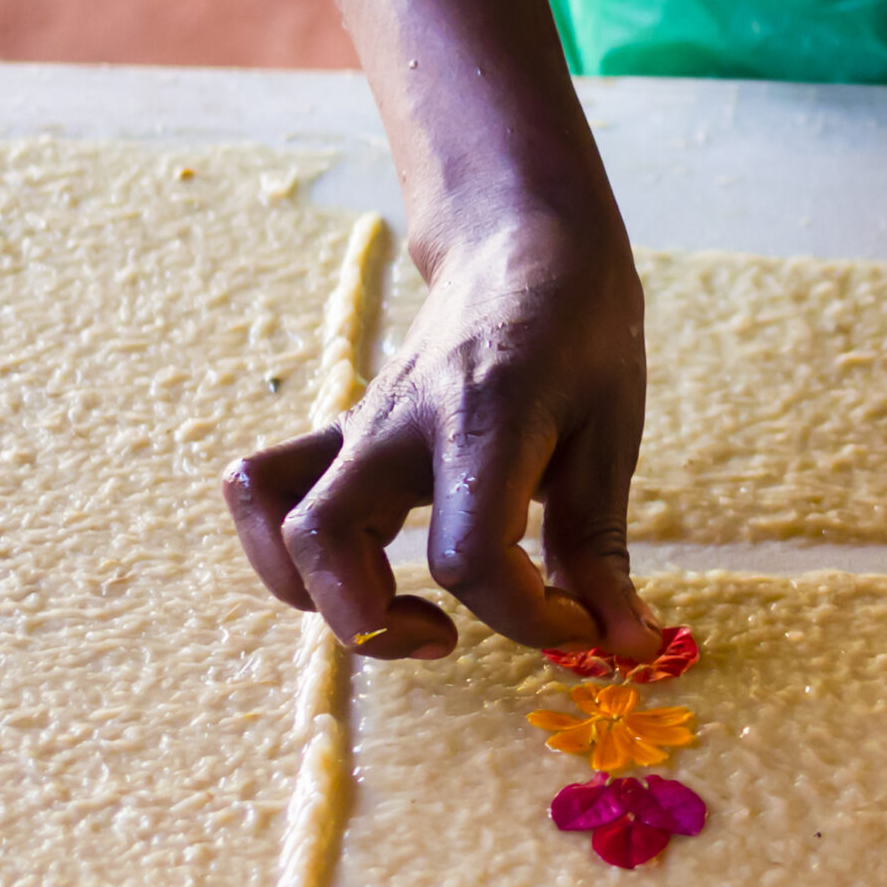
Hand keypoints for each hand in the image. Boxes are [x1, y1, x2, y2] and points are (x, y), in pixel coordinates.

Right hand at [223, 208, 661, 662]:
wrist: (523, 241)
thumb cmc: (580, 330)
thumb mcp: (611, 432)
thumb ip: (598, 545)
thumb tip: (622, 645)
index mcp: (484, 421)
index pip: (470, 557)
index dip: (528, 619)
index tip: (583, 622)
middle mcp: (399, 425)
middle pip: (326, 542)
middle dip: (379, 626)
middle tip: (455, 637)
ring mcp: (358, 427)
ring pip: (275, 519)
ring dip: (318, 595)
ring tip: (401, 613)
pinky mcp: (341, 433)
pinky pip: (264, 488)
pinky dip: (285, 548)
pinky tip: (356, 571)